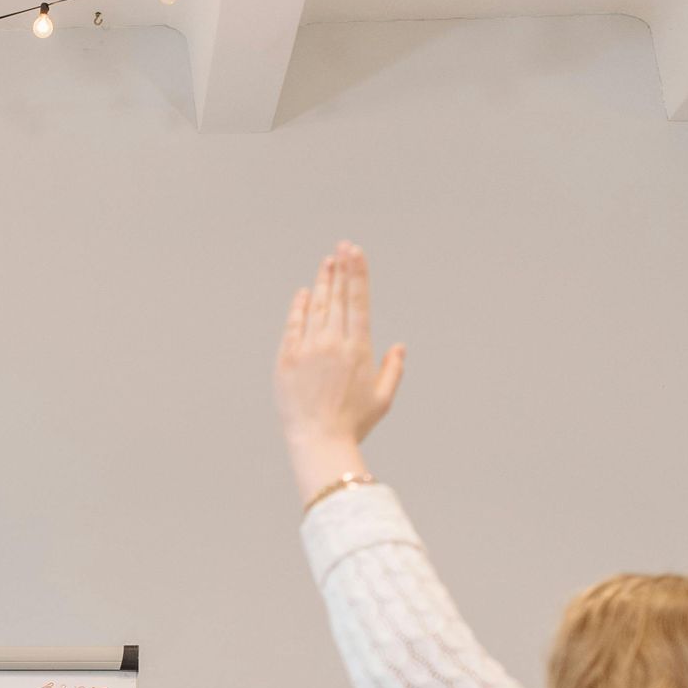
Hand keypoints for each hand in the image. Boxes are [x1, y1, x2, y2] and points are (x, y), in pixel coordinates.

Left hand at [276, 241, 405, 500]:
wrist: (318, 440)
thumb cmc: (353, 424)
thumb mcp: (382, 398)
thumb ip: (392, 370)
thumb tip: (399, 347)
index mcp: (359, 349)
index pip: (358, 301)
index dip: (357, 273)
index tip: (355, 252)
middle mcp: (334, 343)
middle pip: (337, 297)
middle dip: (340, 268)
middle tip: (341, 246)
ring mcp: (308, 348)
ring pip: (316, 306)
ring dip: (322, 282)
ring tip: (326, 262)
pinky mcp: (287, 358)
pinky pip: (294, 324)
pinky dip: (299, 306)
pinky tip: (304, 293)